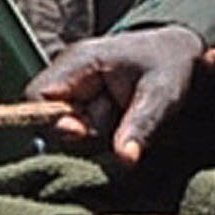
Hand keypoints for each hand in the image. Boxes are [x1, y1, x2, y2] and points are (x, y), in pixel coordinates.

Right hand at [32, 24, 214, 161]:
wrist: (177, 54)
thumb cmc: (168, 65)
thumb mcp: (162, 94)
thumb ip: (141, 125)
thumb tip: (125, 160)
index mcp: (79, 61)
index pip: (36, 96)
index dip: (52, 121)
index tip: (83, 132)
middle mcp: (69, 76)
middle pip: (52, 121)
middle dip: (84, 133)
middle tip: (118, 119)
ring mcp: (75, 92)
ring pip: (70, 134)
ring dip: (97, 136)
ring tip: (125, 116)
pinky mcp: (84, 107)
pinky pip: (83, 134)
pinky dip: (102, 137)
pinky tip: (121, 125)